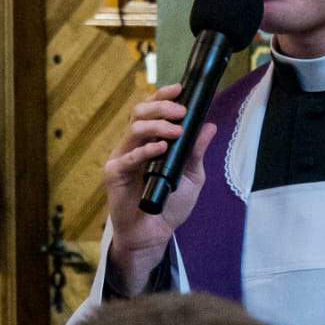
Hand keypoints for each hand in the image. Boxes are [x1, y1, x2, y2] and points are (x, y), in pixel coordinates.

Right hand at [104, 84, 217, 293]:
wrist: (155, 235)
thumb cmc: (170, 205)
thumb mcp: (191, 176)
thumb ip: (196, 152)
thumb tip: (209, 126)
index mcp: (149, 141)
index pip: (151, 111)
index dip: (163, 97)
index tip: (180, 89)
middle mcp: (133, 145)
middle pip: (139, 113)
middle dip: (161, 107)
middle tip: (181, 112)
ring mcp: (122, 158)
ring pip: (134, 129)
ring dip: (157, 126)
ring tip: (176, 132)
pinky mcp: (114, 174)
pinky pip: (128, 157)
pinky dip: (145, 150)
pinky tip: (161, 149)